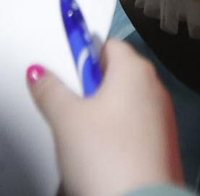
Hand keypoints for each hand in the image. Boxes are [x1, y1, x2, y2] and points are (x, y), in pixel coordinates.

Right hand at [27, 39, 181, 195]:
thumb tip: (39, 73)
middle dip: (88, 89)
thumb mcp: (66, 119)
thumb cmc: (106, 156)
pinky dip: (114, 137)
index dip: (81, 54)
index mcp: (135, 70)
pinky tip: (97, 156)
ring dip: (99, 116)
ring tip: (78, 138)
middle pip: (114, 75)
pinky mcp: (160, 146)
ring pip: (121, 105)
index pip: (107, 44)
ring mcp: (161, 118)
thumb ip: (50, 90)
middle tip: (66, 106)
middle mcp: (153, 88)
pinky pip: (131, 130)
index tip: (63, 69)